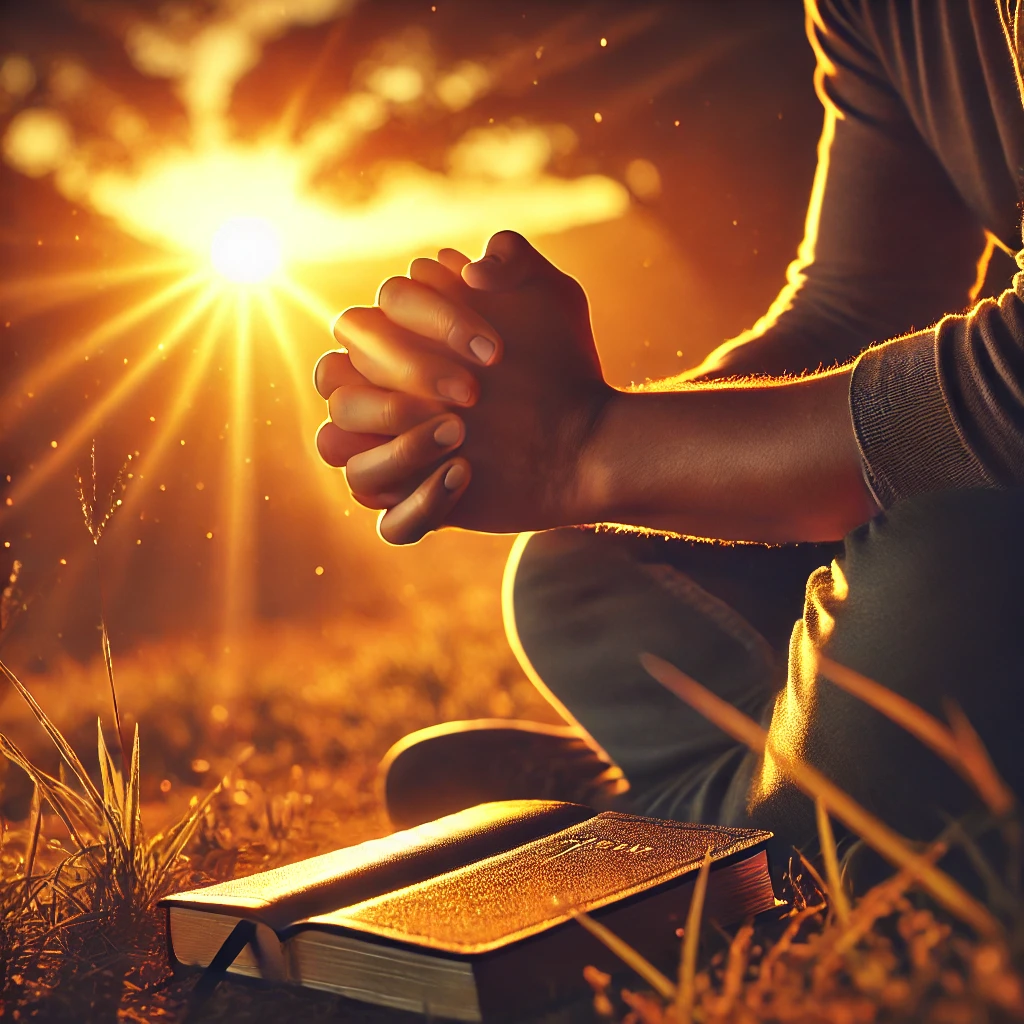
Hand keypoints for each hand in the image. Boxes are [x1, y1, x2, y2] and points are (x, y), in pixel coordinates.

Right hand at [314, 232, 612, 543]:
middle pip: (333, 378)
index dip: (424, 327)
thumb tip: (468, 268)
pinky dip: (419, 504)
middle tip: (474, 393)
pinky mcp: (417, 505)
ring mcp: (393, 452)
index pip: (364, 319)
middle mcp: (380, 394)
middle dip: (402, 379)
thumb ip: (512, 256)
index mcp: (394, 339)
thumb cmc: (562, 361)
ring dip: (395, 444)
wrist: (591, 433)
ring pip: (335, 447)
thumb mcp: (552, 296)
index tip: (495, 350)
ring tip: (461, 437)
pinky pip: (387, 522)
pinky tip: (467, 478)